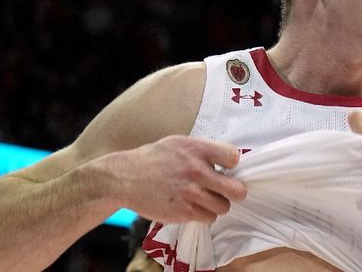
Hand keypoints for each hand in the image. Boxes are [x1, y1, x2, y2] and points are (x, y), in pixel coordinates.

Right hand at [102, 135, 246, 223]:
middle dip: (235, 191)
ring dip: (216, 204)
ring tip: (204, 198)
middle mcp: (197, 172)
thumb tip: (226, 160)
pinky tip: (192, 205)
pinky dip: (203, 214)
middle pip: (237, 190)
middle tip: (228, 190)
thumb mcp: (178, 143)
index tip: (225, 167)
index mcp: (197, 150)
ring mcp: (191, 194)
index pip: (234, 157)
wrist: (125, 178)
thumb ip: (202, 150)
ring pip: (223, 207)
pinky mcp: (183, 213)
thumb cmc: (152, 159)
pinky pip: (207, 218)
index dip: (231, 164)